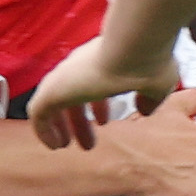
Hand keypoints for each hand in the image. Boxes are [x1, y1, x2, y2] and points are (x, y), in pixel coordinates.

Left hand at [26, 32, 178, 150]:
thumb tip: (145, 109)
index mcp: (102, 61)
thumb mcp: (156, 84)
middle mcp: (80, 66)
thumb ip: (150, 98)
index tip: (104, 121)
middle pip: (71, 95)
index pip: (93, 83)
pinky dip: (45, 130)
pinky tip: (55, 145)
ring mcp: (64, 77)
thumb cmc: (147, 61)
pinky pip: (39, 115)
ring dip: (61, 126)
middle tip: (87, 143)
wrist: (132, 49)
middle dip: (79, 120)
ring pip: (53, 104)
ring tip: (66, 146)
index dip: (98, 104)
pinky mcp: (52, 90)